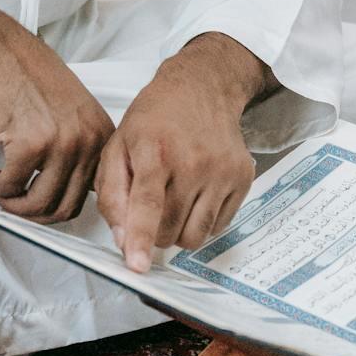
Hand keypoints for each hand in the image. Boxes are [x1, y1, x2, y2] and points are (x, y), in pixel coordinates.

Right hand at [0, 16, 115, 221]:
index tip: (39, 202)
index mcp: (101, 133)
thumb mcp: (69, 111)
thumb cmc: (22, 76)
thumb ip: (78, 147)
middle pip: (67, 206)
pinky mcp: (31, 143)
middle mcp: (88, 139)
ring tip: (2, 187)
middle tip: (14, 200)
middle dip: (35, 213)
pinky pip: (12, 187)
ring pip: (40, 203)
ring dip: (14, 203)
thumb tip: (70, 193)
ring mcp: (62, 142)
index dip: (60, 204)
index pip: (91, 193)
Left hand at [95, 34, 266, 271]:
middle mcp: (194, 161)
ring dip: (179, 232)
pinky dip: (202, 223)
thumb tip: (121, 238)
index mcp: (156, 150)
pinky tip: (195, 196)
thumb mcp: (118, 146)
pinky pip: (220, 226)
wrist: (202, 88)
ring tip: (173, 203)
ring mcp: (222, 171)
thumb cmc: (154, 118)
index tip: (138, 266)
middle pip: (171, 229)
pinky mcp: (243, 178)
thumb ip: (113, 194)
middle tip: (152, 209)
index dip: (141, 239)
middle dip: (155, 233)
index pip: (148, 204)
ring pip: (197, 236)